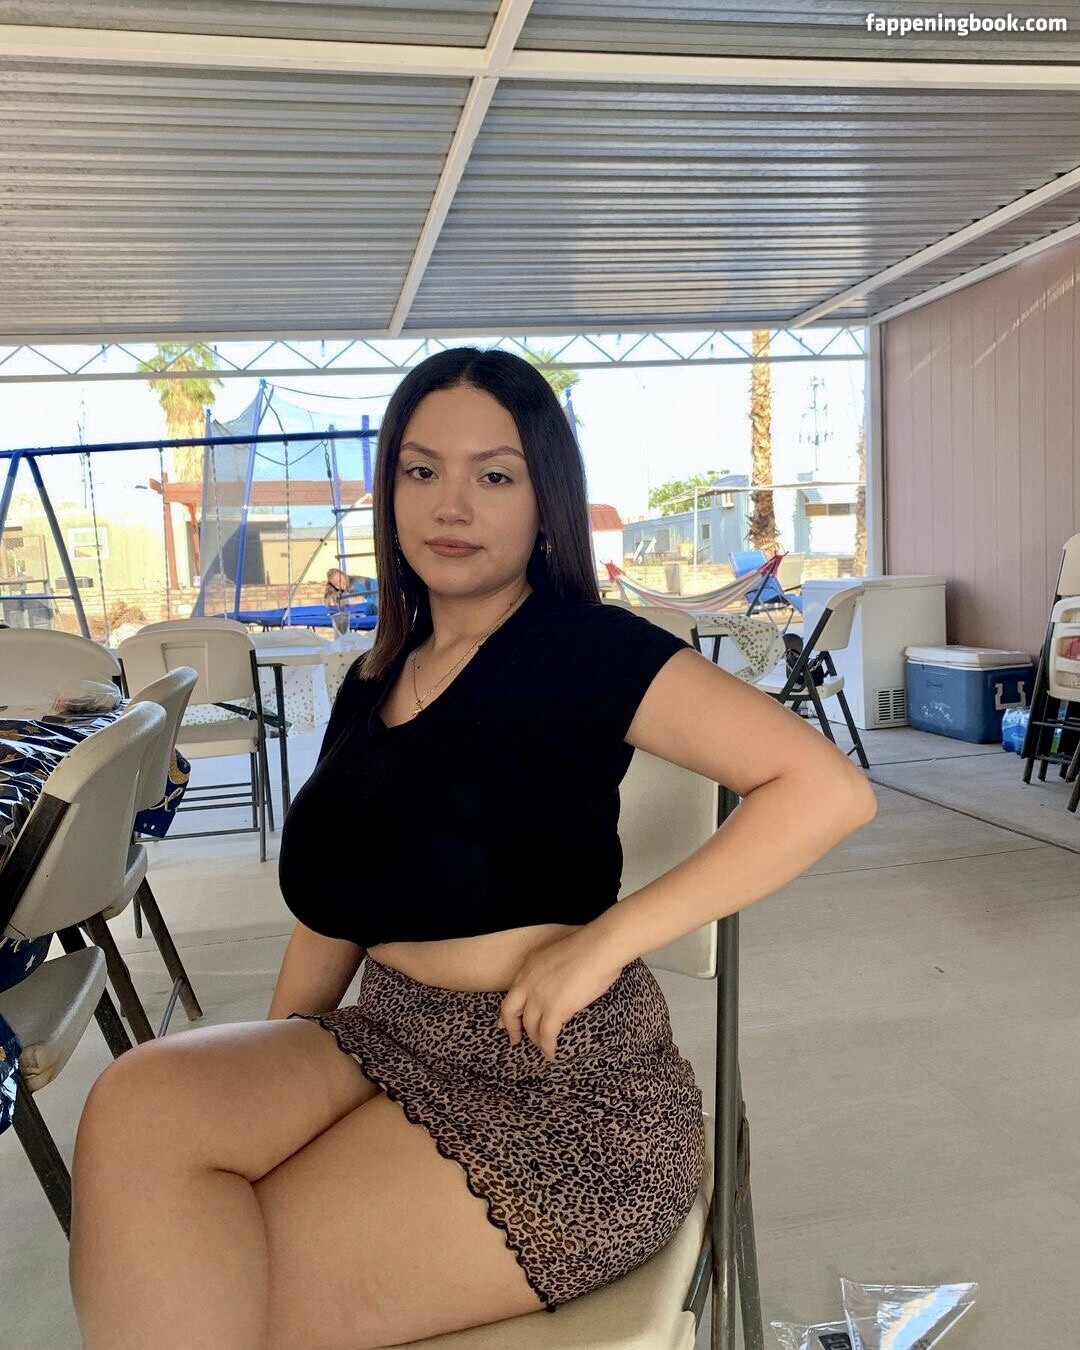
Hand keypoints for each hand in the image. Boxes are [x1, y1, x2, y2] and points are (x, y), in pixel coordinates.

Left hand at [497, 927, 625, 1061]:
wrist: (600, 948)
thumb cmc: (589, 948)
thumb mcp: (557, 956)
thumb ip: (549, 972)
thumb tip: (557, 987)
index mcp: (529, 967)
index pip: (511, 993)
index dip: (507, 1011)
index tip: (504, 1023)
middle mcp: (528, 982)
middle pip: (510, 1011)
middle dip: (512, 1028)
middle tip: (515, 1040)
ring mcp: (539, 996)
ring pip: (530, 1027)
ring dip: (536, 1040)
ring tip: (542, 1047)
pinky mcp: (554, 1009)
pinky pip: (546, 1035)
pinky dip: (547, 1047)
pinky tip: (551, 1054)